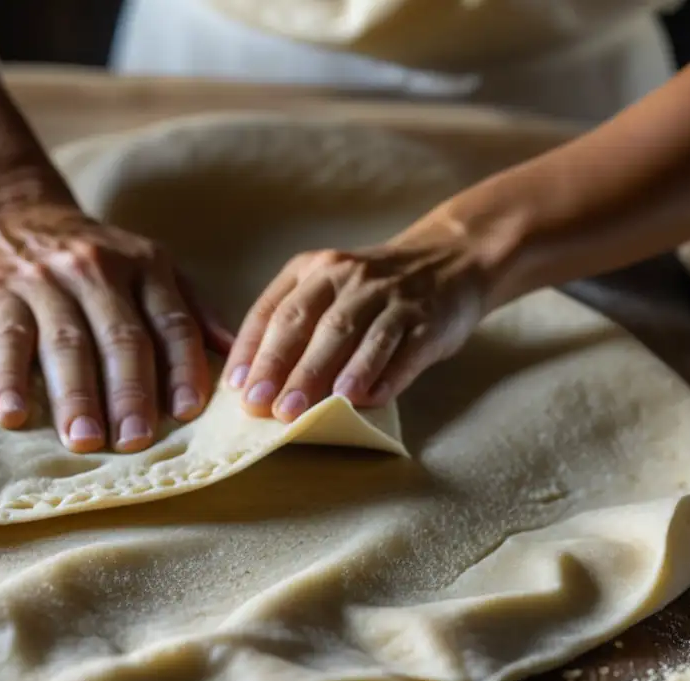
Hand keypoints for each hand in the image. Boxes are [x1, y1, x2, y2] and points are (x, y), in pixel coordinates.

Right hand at [0, 199, 232, 452]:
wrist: (7, 211)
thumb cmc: (93, 259)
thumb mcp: (150, 266)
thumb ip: (190, 308)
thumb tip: (233, 355)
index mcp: (134, 266)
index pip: (163, 321)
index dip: (176, 366)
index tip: (184, 414)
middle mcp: (79, 271)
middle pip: (101, 336)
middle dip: (115, 391)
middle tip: (125, 442)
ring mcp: (18, 283)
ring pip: (33, 337)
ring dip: (41, 386)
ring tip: (47, 430)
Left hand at [223, 239, 490, 421]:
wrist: (451, 260)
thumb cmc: (374, 289)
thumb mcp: (329, 287)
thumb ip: (294, 321)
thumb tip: (252, 380)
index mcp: (315, 269)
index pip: (274, 309)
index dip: (253, 350)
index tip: (237, 387)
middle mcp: (349, 277)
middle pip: (310, 323)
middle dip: (284, 367)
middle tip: (265, 406)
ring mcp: (391, 297)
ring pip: (354, 334)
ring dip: (328, 375)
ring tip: (307, 410)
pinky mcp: (427, 319)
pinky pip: (402, 350)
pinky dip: (383, 376)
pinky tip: (365, 400)